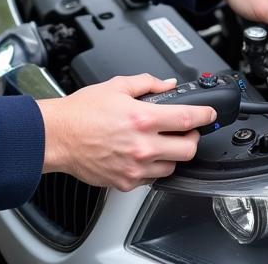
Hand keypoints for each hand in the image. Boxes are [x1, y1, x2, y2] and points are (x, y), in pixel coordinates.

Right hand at [36, 74, 215, 191]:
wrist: (58, 136)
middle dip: (192, 138)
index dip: (204, 116)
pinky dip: (153, 168)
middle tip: (186, 131)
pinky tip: (143, 155)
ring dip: (173, 155)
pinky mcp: (126, 182)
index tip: (209, 114)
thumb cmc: (81, 112)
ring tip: (161, 143)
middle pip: (188, 149)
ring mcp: (135, 167)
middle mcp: (142, 146)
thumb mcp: (116, 86)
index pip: (187, 119)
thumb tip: (166, 84)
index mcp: (142, 118)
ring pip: (173, 167)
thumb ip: (146, 83)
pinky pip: (152, 179)